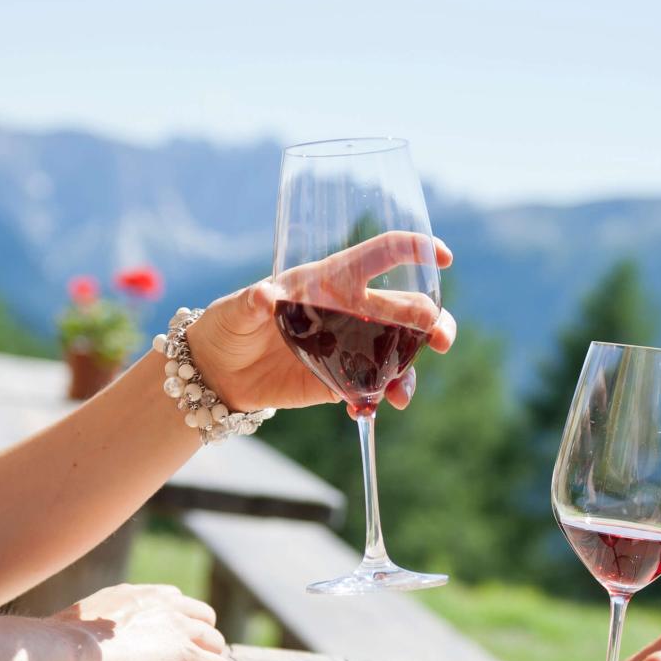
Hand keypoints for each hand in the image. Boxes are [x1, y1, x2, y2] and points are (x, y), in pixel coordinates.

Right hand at [50, 584, 230, 660]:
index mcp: (142, 595)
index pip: (177, 602)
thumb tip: (91, 637)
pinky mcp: (189, 659)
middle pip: (205, 619)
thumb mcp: (86, 619)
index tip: (157, 648)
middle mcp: (168, 606)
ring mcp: (182, 631)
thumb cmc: (63, 644)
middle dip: (196, 641)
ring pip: (216, 644)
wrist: (69, 655)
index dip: (173, 627)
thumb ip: (103, 623)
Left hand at [185, 231, 456, 414]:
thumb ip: (252, 302)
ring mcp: (351, 347)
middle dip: (432, 321)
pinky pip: (372, 389)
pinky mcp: (340, 381)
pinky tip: (367, 410)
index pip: (380, 256)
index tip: (443, 256)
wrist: (218, 371)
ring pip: (399, 353)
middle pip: (406, 309)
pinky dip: (378, 400)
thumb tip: (266, 296)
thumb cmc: (228, 324)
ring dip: (411, 370)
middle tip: (441, 338)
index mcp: (331, 280)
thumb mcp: (236, 310)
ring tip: (402, 395)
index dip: (414, 250)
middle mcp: (350, 311)